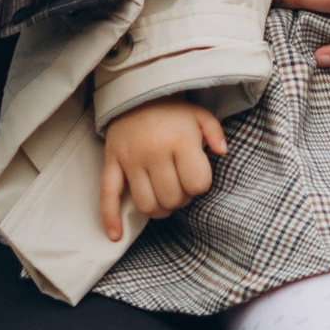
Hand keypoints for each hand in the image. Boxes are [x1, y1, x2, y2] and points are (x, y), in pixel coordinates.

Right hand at [100, 97, 227, 240]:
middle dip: (181, 200)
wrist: (135, 94)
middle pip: (172, 199)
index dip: (200, 187)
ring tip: (164, 200)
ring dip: (159, 210)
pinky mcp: (111, 163)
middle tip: (181, 188)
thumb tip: (223, 152)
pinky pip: (107, 195)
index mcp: (179, 141)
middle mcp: (153, 152)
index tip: (197, 178)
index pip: (196, 184)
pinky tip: (115, 235)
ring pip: (146, 205)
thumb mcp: (201, 115)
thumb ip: (216, 134)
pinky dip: (110, 218)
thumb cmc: (173, 111)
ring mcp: (130, 160)